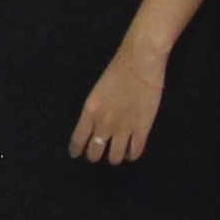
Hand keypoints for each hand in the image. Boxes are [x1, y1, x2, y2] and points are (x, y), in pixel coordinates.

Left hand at [69, 41, 166, 163]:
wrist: (140, 63)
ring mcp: (124, 128)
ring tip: (116, 153)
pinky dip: (132, 155)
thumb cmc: (117, 71)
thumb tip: (94, 126)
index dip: (76, 150)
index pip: (78, 139)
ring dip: (114, 157)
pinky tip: (131, 153)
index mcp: (90, 112)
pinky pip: (135, 152)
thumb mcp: (97, 92)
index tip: (76, 154)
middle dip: (95, 155)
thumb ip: (94, 111)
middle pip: (95, 152)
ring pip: (115, 157)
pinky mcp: (142, 129)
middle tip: (98, 153)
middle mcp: (104, 124)